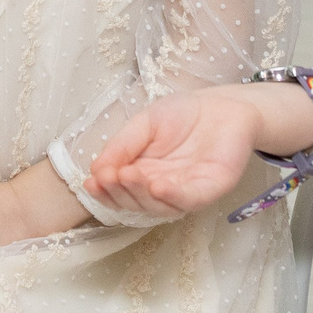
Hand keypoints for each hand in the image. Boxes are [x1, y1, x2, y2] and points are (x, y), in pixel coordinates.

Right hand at [83, 90, 266, 219]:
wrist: (222, 104)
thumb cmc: (184, 114)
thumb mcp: (143, 124)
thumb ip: (121, 146)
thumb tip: (95, 170)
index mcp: (144, 175)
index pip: (120, 193)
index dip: (104, 192)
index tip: (90, 182)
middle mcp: (163, 189)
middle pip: (136, 204)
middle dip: (119, 193)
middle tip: (109, 176)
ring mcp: (186, 192)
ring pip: (159, 208)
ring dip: (140, 195)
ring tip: (126, 176)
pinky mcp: (210, 189)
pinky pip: (190, 200)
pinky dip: (172, 197)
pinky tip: (157, 186)